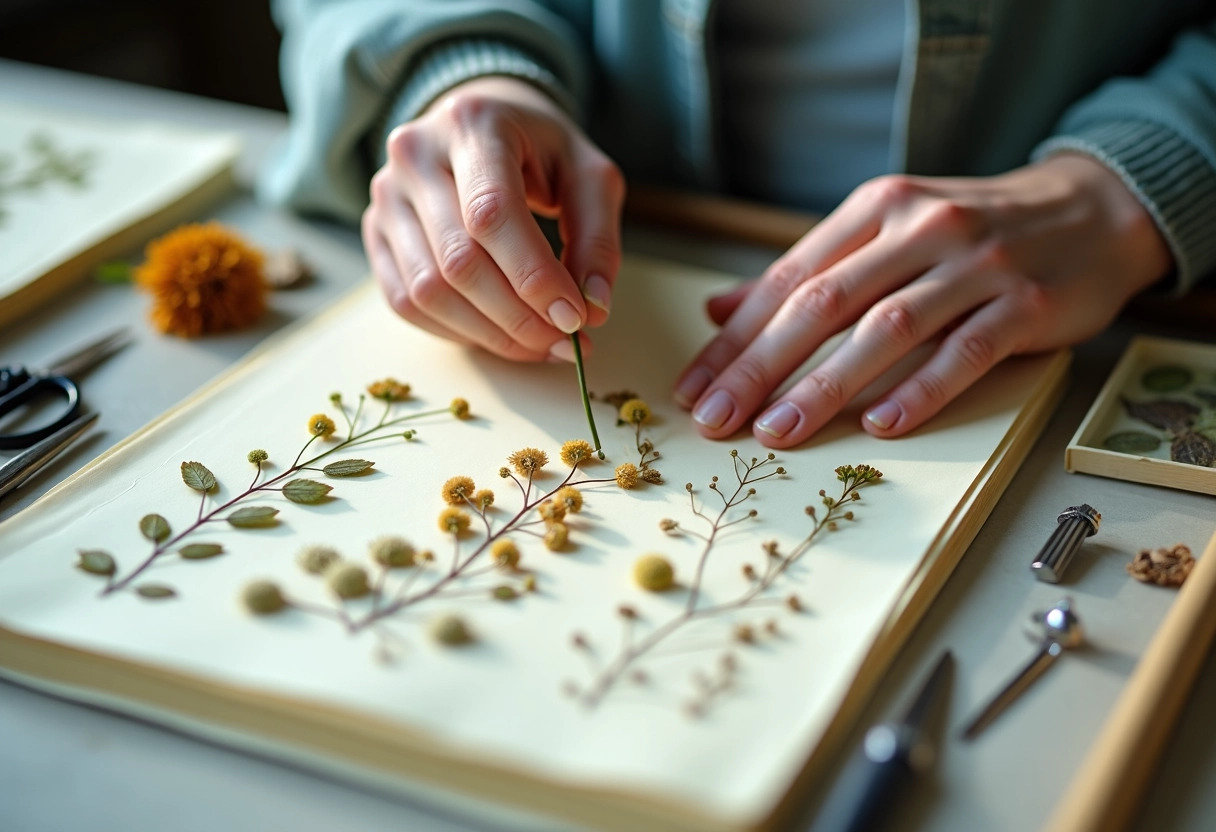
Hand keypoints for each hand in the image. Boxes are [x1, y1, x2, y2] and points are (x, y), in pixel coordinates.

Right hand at [362, 76, 624, 361]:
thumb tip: (592, 309)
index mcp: (472, 125)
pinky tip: (498, 333)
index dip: (533, 276)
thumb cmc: (540, 150)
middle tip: (565, 342)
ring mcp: (387, 195)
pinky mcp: (375, 231)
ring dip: (489, 333)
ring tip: (538, 344)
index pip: (491, 214)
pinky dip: (457, 331)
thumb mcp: (588, 176)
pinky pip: (405, 301)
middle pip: (458, 261)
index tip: (574, 318)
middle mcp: (415, 155)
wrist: (481, 121)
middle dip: (518, 317)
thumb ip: (597, 239)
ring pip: (427, 290)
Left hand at [673, 154, 1172, 445]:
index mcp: (875, 210)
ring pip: (886, 329)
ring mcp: (976, 265)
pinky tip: (881, 426)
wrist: (1090, 209)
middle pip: (823, 304)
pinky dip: (921, 390)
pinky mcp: (1026, 303)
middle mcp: (920, 228)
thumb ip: (808, 271)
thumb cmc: (971, 230)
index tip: (692, 388)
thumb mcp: (886, 230)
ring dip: (825, 385)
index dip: (734, 339)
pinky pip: (965, 351)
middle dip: (759, 367)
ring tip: (776, 433)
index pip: (788, 279)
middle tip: (714, 419)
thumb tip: (719, 309)